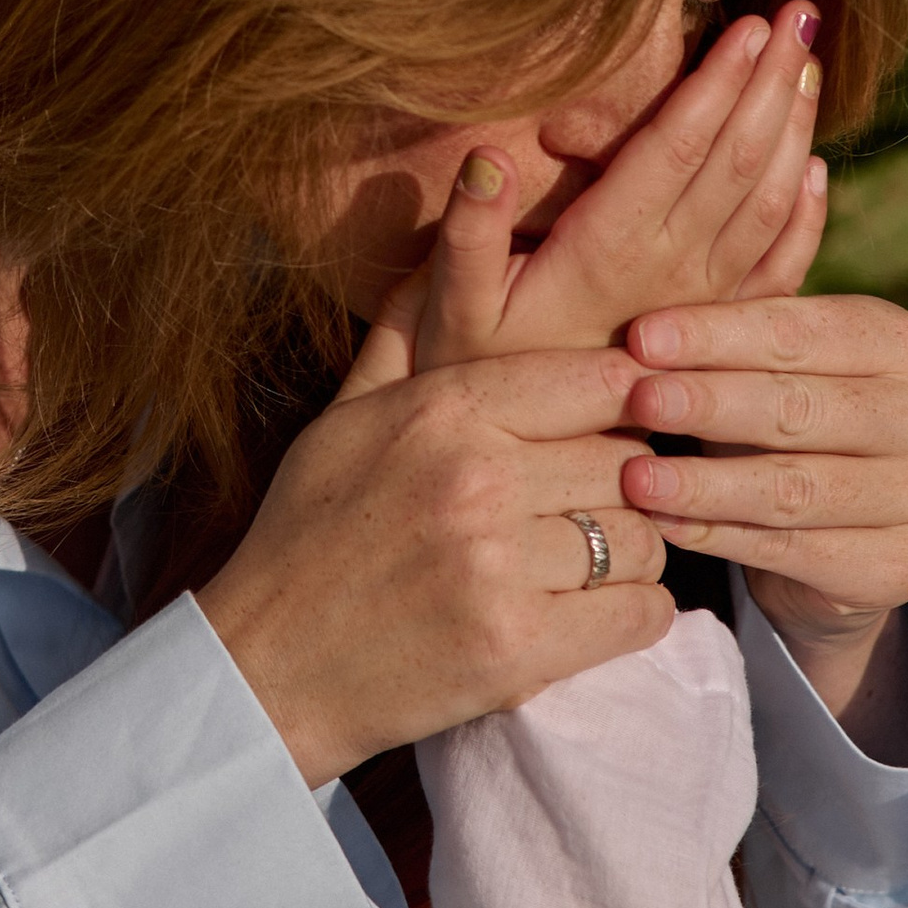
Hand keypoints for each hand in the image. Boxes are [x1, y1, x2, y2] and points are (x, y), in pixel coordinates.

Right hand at [202, 164, 675, 785]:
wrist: (266, 665)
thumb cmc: (307, 532)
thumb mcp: (344, 417)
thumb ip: (405, 333)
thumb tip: (439, 242)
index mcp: (445, 409)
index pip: (599, 379)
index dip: (628, 401)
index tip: (621, 424)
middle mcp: (477, 478)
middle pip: (630, 460)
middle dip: (624, 484)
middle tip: (593, 502)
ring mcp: (498, 566)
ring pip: (641, 538)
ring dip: (627, 553)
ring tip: (585, 560)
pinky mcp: (517, 649)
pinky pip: (640, 614)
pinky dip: (633, 615)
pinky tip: (593, 611)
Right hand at [477, 6, 828, 358]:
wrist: (520, 465)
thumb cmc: (473, 371)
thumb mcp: (451, 307)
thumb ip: (466, 232)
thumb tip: (485, 155)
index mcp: (607, 252)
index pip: (677, 150)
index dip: (715, 85)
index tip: (747, 25)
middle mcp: (669, 273)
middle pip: (739, 162)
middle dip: (773, 83)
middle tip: (803, 15)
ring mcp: (703, 303)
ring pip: (771, 205)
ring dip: (796, 130)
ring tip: (810, 62)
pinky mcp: (718, 330)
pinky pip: (780, 269)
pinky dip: (807, 215)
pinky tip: (816, 169)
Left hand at [617, 295, 907, 732]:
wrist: (841, 539)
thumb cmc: (788, 424)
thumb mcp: (768, 372)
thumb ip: (729, 340)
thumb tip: (642, 327)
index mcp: (902, 344)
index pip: (801, 332)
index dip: (717, 334)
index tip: (641, 337)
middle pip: (800, 408)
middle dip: (709, 403)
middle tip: (638, 401)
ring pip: (794, 487)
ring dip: (705, 483)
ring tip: (636, 477)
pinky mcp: (900, 569)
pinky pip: (794, 550)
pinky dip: (720, 537)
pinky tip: (665, 526)